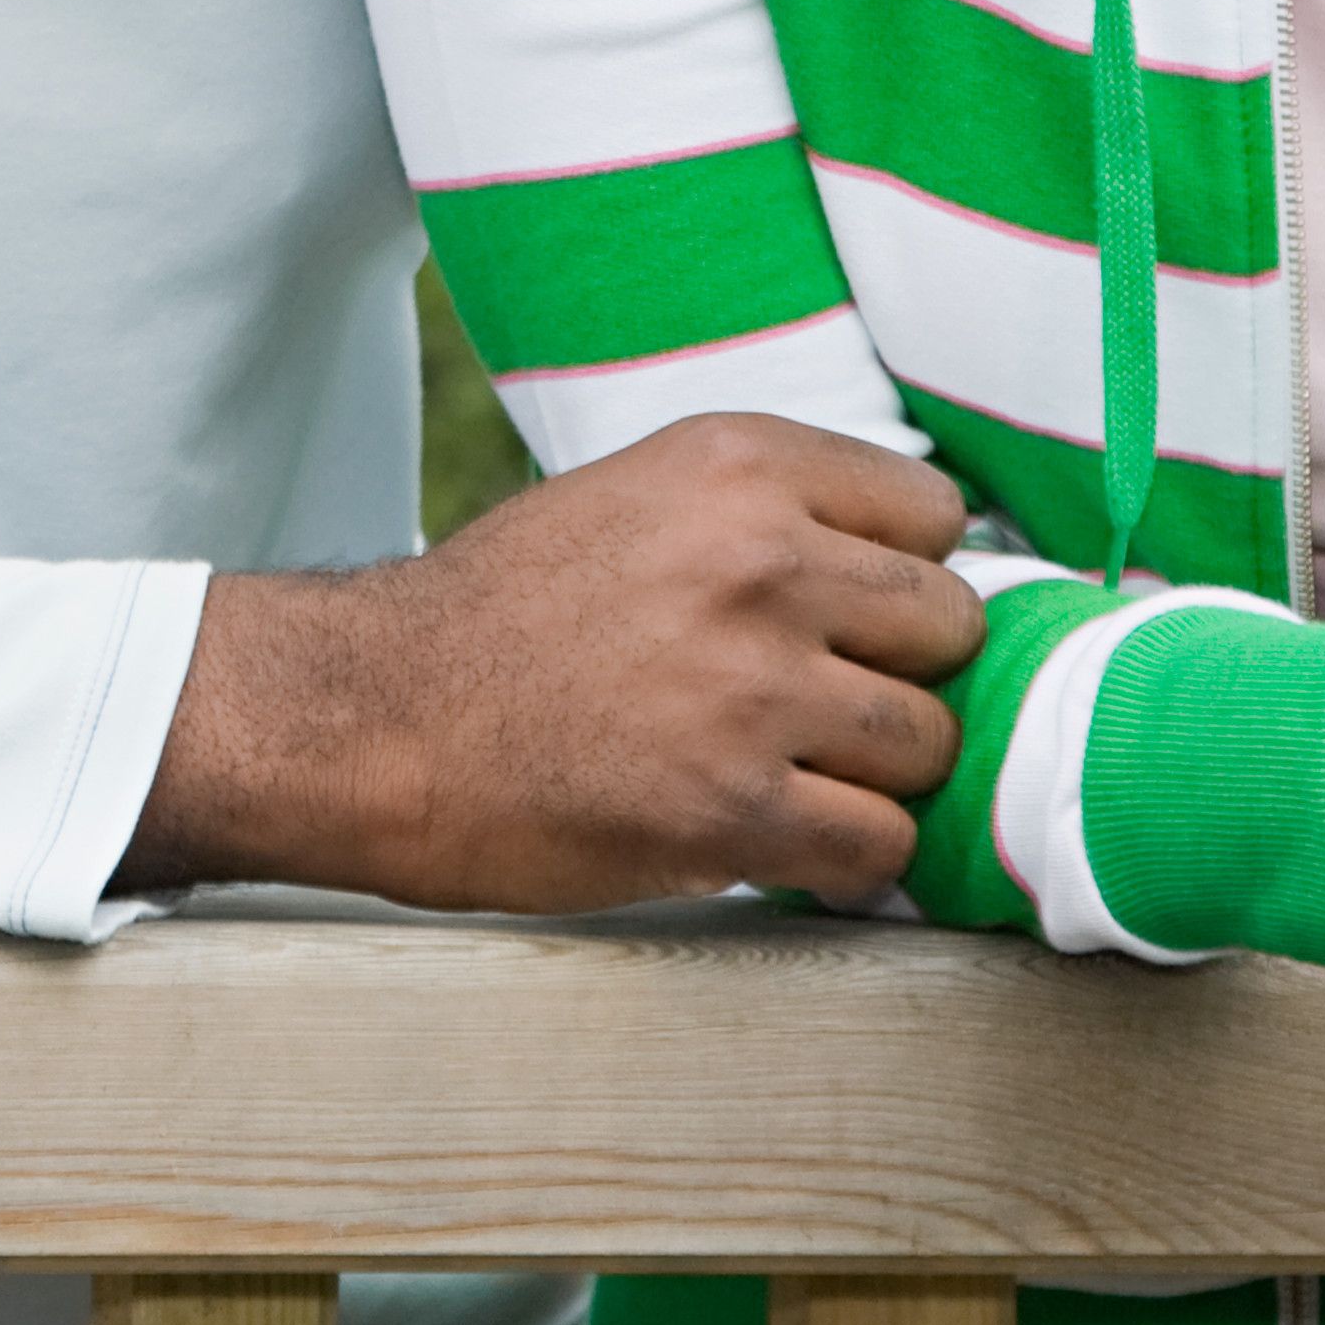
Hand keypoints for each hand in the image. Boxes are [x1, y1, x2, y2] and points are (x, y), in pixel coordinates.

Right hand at [123, 413, 981, 910]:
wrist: (374, 718)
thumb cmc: (503, 615)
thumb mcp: (637, 498)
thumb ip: (770, 518)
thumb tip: (917, 580)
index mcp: (738, 465)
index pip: (935, 516)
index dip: (899, 577)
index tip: (853, 616)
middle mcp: (760, 561)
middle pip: (950, 628)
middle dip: (898, 674)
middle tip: (820, 704)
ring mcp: (752, 689)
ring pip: (930, 745)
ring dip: (873, 774)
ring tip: (790, 773)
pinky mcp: (733, 811)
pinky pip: (881, 848)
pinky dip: (843, 860)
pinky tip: (777, 840)